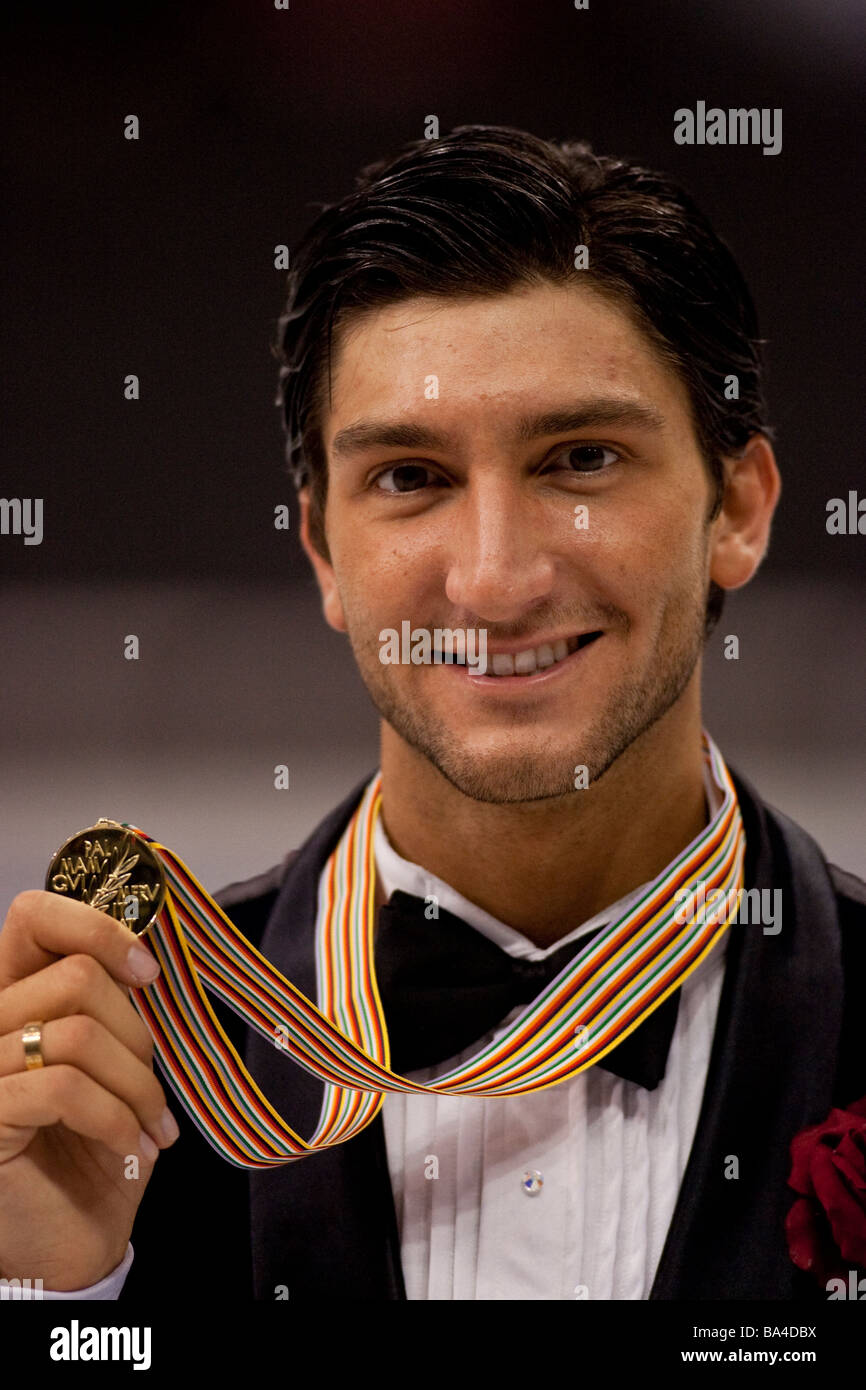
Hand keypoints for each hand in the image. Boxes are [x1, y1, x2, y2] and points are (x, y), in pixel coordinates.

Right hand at [0, 890, 178, 1289]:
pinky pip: (64, 1089)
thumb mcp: (116, 1061)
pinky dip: (115, 1119)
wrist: (74, 1240)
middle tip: (151, 1085)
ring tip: (151, 1126)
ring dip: (136, 1084)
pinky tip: (131, 1149)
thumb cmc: (96, 1146)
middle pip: (76, 975)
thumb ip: (115, 1005)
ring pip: (78, 1032)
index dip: (97, 927)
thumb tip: (149, 955)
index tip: (146, 972)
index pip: (34, 916)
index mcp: (18, 996)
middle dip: (137, 1033)